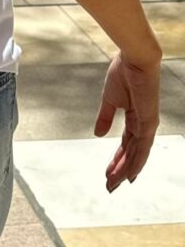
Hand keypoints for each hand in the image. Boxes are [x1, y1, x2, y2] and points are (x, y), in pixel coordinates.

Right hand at [95, 51, 160, 192]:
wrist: (134, 59)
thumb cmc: (123, 73)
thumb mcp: (109, 99)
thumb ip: (105, 117)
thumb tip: (97, 134)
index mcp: (134, 117)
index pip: (126, 144)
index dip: (117, 159)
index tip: (108, 173)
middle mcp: (143, 125)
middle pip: (131, 154)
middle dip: (120, 170)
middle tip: (109, 186)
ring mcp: (148, 125)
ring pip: (136, 156)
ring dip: (124, 171)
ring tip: (112, 185)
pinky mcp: (149, 123)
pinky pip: (142, 148)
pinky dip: (135, 163)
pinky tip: (128, 175)